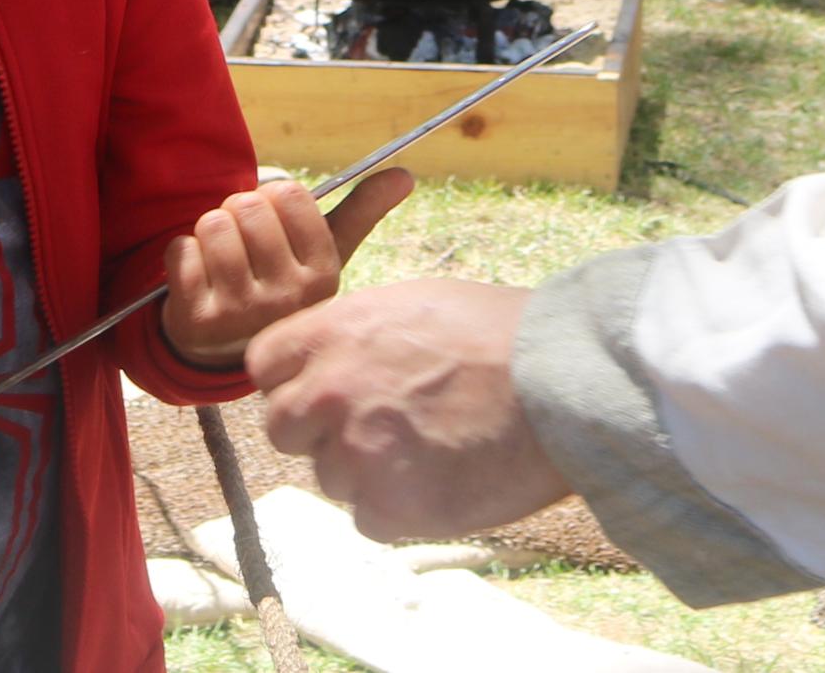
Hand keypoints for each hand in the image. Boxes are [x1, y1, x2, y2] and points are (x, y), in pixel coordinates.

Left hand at [163, 167, 413, 365]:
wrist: (226, 349)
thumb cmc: (279, 286)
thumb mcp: (322, 256)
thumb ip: (359, 212)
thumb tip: (404, 175)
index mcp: (322, 276)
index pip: (289, 194)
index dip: (272, 199)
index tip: (274, 224)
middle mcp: (288, 299)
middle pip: (248, 206)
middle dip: (237, 213)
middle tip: (242, 244)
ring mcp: (243, 313)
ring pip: (213, 225)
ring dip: (208, 233)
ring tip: (221, 259)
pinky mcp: (198, 321)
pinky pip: (180, 251)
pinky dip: (182, 255)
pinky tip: (197, 279)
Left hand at [250, 276, 569, 542]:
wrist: (561, 384)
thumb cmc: (503, 334)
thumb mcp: (415, 304)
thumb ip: (358, 335)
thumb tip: (335, 361)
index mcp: (334, 332)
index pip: (264, 365)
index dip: (293, 380)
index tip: (322, 391)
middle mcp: (329, 391)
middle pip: (282, 428)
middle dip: (317, 432)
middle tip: (372, 429)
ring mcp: (354, 453)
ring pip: (330, 477)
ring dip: (365, 473)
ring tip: (428, 450)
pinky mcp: (388, 507)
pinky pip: (367, 519)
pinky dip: (398, 509)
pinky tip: (441, 480)